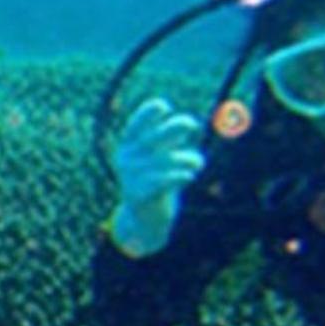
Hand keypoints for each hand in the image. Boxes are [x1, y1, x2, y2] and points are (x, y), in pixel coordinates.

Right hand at [108, 98, 205, 257]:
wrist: (144, 218)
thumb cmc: (155, 181)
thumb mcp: (158, 158)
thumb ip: (167, 142)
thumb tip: (184, 124)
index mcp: (127, 148)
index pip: (135, 125)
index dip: (147, 113)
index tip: (165, 107)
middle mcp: (127, 160)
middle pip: (153, 138)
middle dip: (174, 127)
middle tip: (192, 124)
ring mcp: (131, 178)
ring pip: (167, 160)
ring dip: (188, 159)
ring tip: (198, 162)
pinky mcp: (141, 195)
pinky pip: (165, 181)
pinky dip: (180, 176)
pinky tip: (190, 176)